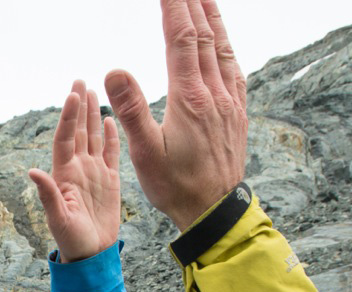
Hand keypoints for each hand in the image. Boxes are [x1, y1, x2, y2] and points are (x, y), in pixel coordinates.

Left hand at [28, 80, 121, 262]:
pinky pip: (111, 153)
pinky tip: (109, 119)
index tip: (72, 95)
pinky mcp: (110, 181)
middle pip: (78, 131)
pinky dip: (111, 136)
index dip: (68, 117)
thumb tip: (32, 171)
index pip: (66, 139)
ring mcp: (94, 173)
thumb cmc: (71, 241)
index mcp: (64, 175)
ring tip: (93, 90)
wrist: (91, 255)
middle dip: (78, 106)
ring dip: (92, 115)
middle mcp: (78, 169)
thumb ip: (47, 194)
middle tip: (79, 79)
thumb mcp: (58, 220)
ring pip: (94, 137)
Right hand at [105, 0, 246, 229]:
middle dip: (195, 4)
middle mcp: (215, 94)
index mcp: (190, 99)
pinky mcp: (237, 114)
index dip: (174, 8)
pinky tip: (224, 45)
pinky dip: (227, 47)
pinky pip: (235, 70)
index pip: (182, 40)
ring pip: (224, 49)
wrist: (214, 211)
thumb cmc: (176, 186)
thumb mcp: (145, 152)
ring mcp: (230, 103)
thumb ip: (131, 109)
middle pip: (206, 36)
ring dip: (214, 19)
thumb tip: (114, 70)